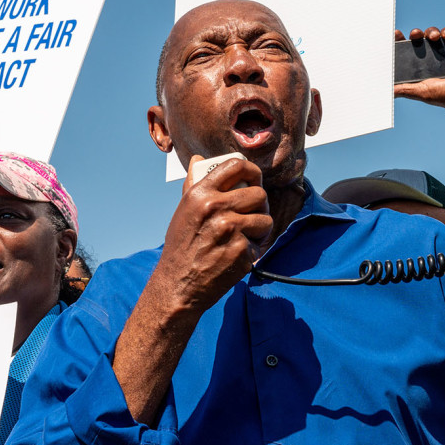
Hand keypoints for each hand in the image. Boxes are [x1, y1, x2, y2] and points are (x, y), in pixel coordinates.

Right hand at [152, 156, 272, 316]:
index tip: (254, 179)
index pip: (235, 166)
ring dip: (259, 229)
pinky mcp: (242, 250)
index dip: (251, 171)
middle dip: (259, 206)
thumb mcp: (183, 211)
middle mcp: (216, 208)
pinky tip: (236, 255)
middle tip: (252, 216)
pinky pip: (260, 243)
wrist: (179, 285)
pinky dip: (253, 250)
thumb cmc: (181, 247)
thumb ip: (194, 184)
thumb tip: (198, 159)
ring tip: (244, 238)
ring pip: (265, 219)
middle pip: (259, 194)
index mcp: (200, 194)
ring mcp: (230, 229)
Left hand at [393, 26, 444, 117]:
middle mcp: (429, 60)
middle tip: (415, 34)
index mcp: (418, 68)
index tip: (396, 34)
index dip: (399, 42)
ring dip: (431, 31)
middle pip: (418, 40)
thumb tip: (387, 91)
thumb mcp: (420, 92)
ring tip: (434, 37)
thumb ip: (404, 89)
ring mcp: (442, 53)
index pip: (405, 51)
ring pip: (432, 34)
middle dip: (415, 33)